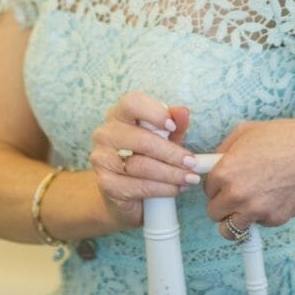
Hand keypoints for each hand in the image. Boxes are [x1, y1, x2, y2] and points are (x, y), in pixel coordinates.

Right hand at [89, 90, 196, 230]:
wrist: (122, 191)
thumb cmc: (145, 156)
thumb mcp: (163, 138)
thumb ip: (175, 124)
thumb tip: (183, 112)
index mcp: (119, 114)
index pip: (132, 103)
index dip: (154, 112)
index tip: (173, 126)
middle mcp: (106, 133)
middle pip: (141, 139)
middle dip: (171, 153)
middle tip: (192, 162)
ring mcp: (102, 159)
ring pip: (141, 166)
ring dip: (171, 174)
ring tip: (190, 178)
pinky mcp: (106, 184)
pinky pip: (138, 186)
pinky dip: (162, 189)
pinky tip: (175, 189)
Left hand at [204, 116, 294, 237]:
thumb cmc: (284, 136)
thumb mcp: (246, 132)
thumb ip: (224, 150)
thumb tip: (213, 162)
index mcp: (226, 171)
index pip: (206, 189)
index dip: (215, 185)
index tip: (222, 183)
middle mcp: (237, 194)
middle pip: (213, 213)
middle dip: (221, 204)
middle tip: (232, 195)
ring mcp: (257, 210)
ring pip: (231, 229)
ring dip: (236, 218)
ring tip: (245, 206)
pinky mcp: (275, 219)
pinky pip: (259, 224)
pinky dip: (262, 215)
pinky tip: (272, 197)